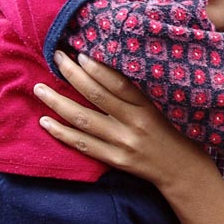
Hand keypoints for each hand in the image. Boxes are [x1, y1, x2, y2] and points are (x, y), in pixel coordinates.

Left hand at [35, 52, 207, 187]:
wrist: (183, 169)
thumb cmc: (172, 131)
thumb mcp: (161, 107)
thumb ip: (137, 92)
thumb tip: (105, 69)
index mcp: (148, 106)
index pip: (118, 83)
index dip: (97, 67)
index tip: (79, 53)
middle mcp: (135, 123)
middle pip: (96, 96)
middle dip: (72, 75)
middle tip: (56, 58)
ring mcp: (123, 143)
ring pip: (84, 120)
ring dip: (58, 103)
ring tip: (39, 88)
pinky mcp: (116, 160)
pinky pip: (83, 145)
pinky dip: (62, 133)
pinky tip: (46, 121)